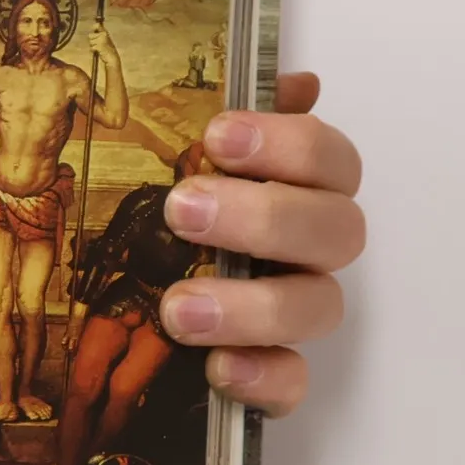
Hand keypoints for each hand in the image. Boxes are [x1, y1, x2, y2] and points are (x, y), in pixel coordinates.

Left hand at [87, 21, 116, 59]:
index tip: (94, 29)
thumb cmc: (108, 49)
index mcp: (105, 32)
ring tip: (99, 48)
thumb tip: (92, 31)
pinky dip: (93, 50)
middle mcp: (103, 35)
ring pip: (90, 42)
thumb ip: (99, 35)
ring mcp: (101, 40)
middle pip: (90, 35)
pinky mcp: (99, 46)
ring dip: (93, 46)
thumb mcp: (105, 39)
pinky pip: (91, 47)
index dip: (94, 27)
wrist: (112, 57)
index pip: (97, 25)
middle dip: (92, 40)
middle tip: (97, 44)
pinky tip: (99, 51)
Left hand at [156, 73, 363, 416]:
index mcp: (299, 191)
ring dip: (252, 304)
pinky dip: (264, 378)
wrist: (130, 318)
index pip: (330, 160)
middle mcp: (309, 251)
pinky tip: (219, 368)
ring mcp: (297, 314)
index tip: (216, 136)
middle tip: (183, 210)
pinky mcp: (277, 375)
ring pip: (318, 307)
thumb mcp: (187, 161)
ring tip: (179, 308)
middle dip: (262, 216)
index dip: (286, 143)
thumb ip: (234, 119)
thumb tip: (293, 80)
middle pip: (334, 230)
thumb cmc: (176, 220)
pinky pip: (294, 384)